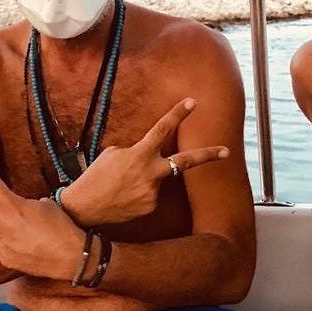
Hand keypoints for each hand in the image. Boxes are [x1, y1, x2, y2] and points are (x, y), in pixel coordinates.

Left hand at [0, 151, 84, 280]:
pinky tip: (36, 252)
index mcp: (13, 205)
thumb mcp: (46, 206)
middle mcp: (3, 225)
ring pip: (5, 234)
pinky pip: (10, 250)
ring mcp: (2, 244)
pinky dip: (22, 250)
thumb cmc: (63, 226)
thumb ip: (26, 205)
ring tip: (39, 240)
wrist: (73, 257)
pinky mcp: (6, 260)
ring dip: (18, 235)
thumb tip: (20, 211)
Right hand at [60, 98, 228, 225]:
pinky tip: (124, 198)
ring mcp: (153, 192)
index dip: (177, 114)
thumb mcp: (113, 154)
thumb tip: (149, 157)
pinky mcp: (151, 207)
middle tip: (226, 150)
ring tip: (122, 187)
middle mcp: (150, 173)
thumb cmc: (96, 177)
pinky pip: (151, 194)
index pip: (162, 129)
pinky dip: (139, 193)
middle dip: (207, 155)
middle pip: (185, 161)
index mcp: (139, 154)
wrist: (85, 208)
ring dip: (145, 179)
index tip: (192, 102)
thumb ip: (135, 152)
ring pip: (158, 179)